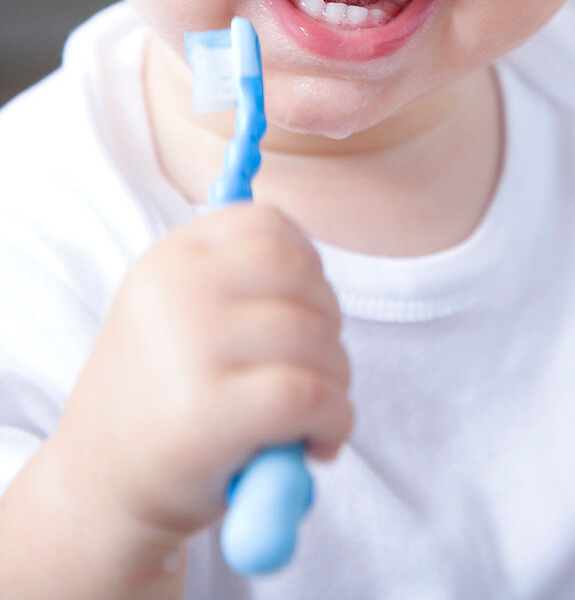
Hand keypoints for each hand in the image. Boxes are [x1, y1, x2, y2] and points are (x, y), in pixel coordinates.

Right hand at [51, 205, 351, 548]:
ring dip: (337, 379)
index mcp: (169, 259)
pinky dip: (336, 420)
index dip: (308, 261)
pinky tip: (318, 443)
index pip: (268, 224)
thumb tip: (311, 263)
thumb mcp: (173, 315)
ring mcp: (190, 346)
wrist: (97, 489)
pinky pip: (311, 395)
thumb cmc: (159, 401)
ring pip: (315, 337)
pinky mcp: (209, 413)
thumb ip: (231, 281)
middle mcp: (177, 290)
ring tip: (315, 416)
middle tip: (320, 369)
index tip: (308, 306)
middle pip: (300, 273)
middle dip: (329, 320)